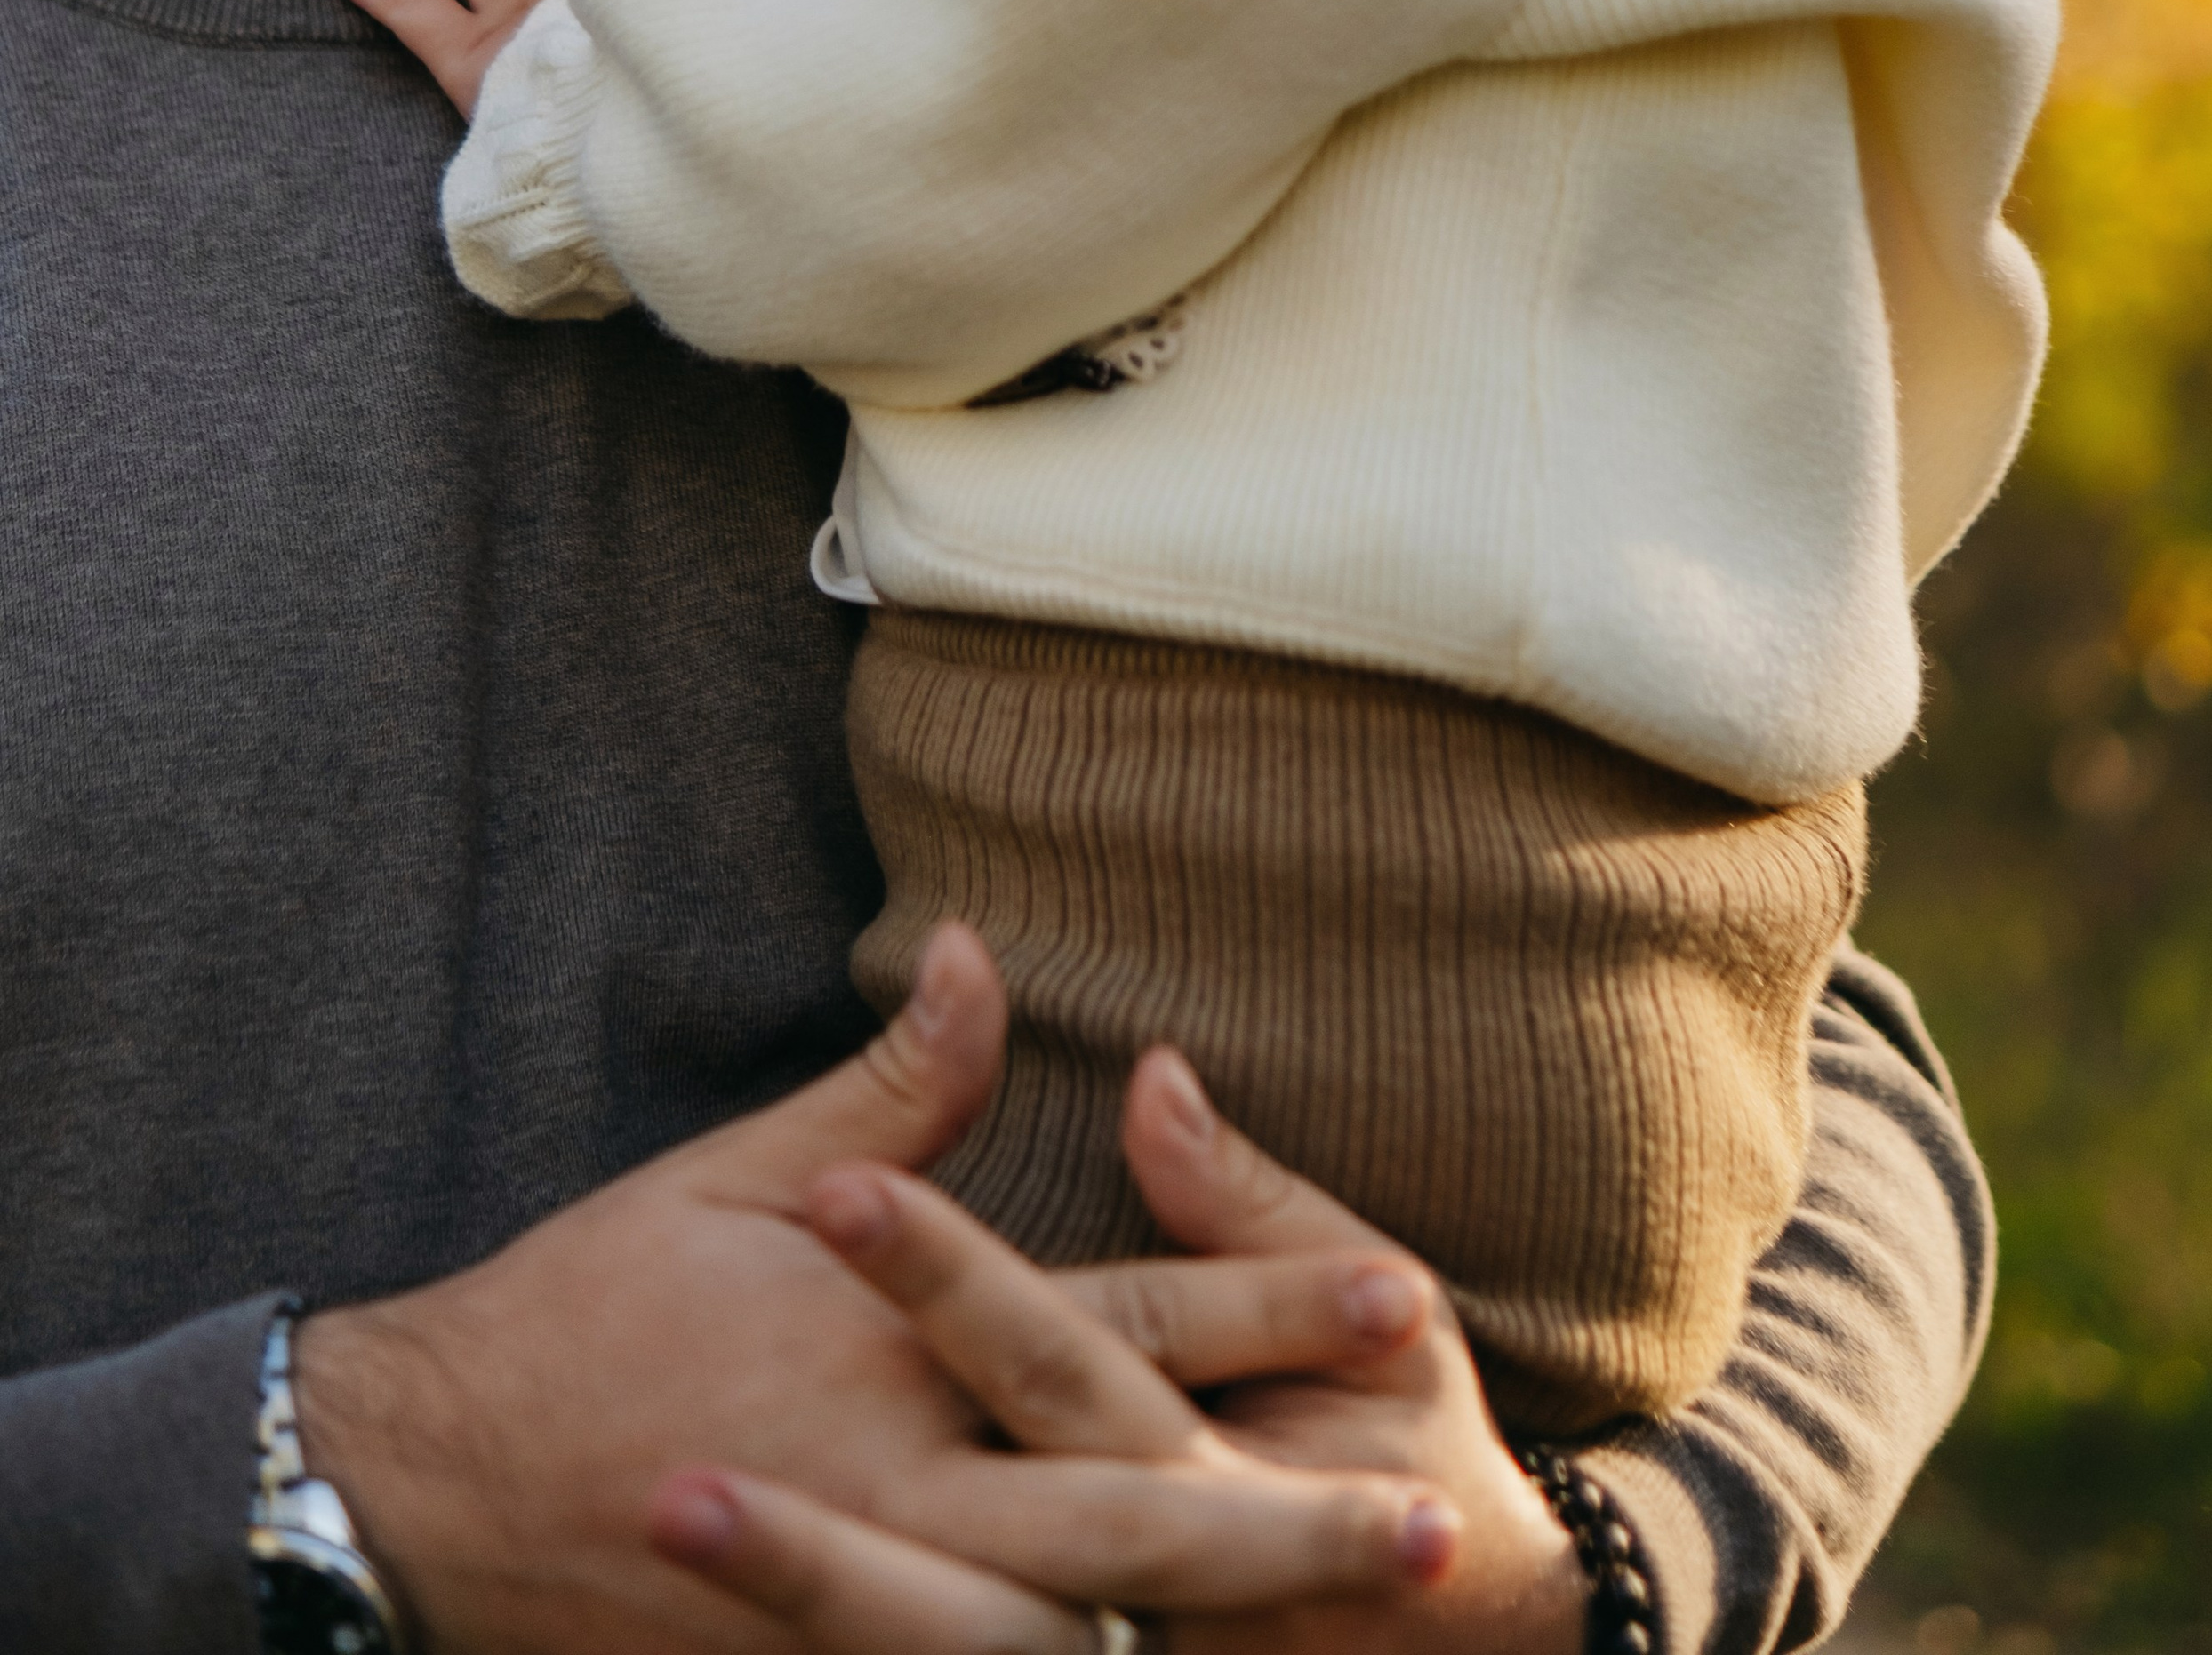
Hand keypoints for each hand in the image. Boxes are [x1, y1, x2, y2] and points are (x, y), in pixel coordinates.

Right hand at [295, 931, 1452, 1654]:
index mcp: (897, 1353)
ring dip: (1230, 1622)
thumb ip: (893, 1086)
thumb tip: (981, 950)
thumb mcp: (738, 1173)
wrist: (435, 1494)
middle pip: (1140, 1516)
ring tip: (1368, 1617)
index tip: (1409, 1296)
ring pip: (1085, 1634)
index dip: (1270, 1299)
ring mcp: (876, 1600)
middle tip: (1451, 1526)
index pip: (1123, 1316)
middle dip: (1300, 1527)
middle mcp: (910, 1491)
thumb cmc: (589, 1313)